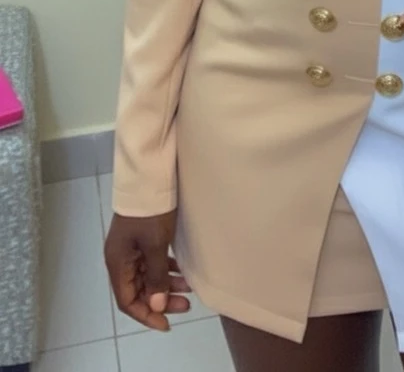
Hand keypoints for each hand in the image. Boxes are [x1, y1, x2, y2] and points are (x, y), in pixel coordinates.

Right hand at [104, 210, 191, 331]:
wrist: (149, 176)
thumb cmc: (150, 212)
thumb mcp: (155, 244)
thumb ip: (156, 277)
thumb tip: (157, 305)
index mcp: (117, 263)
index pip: (127, 301)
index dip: (146, 315)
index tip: (167, 323)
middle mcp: (120, 258)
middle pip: (138, 290)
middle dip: (161, 301)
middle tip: (186, 305)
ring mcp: (130, 248)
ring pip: (148, 276)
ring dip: (166, 285)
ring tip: (189, 289)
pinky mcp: (141, 238)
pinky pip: (152, 262)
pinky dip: (166, 270)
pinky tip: (182, 273)